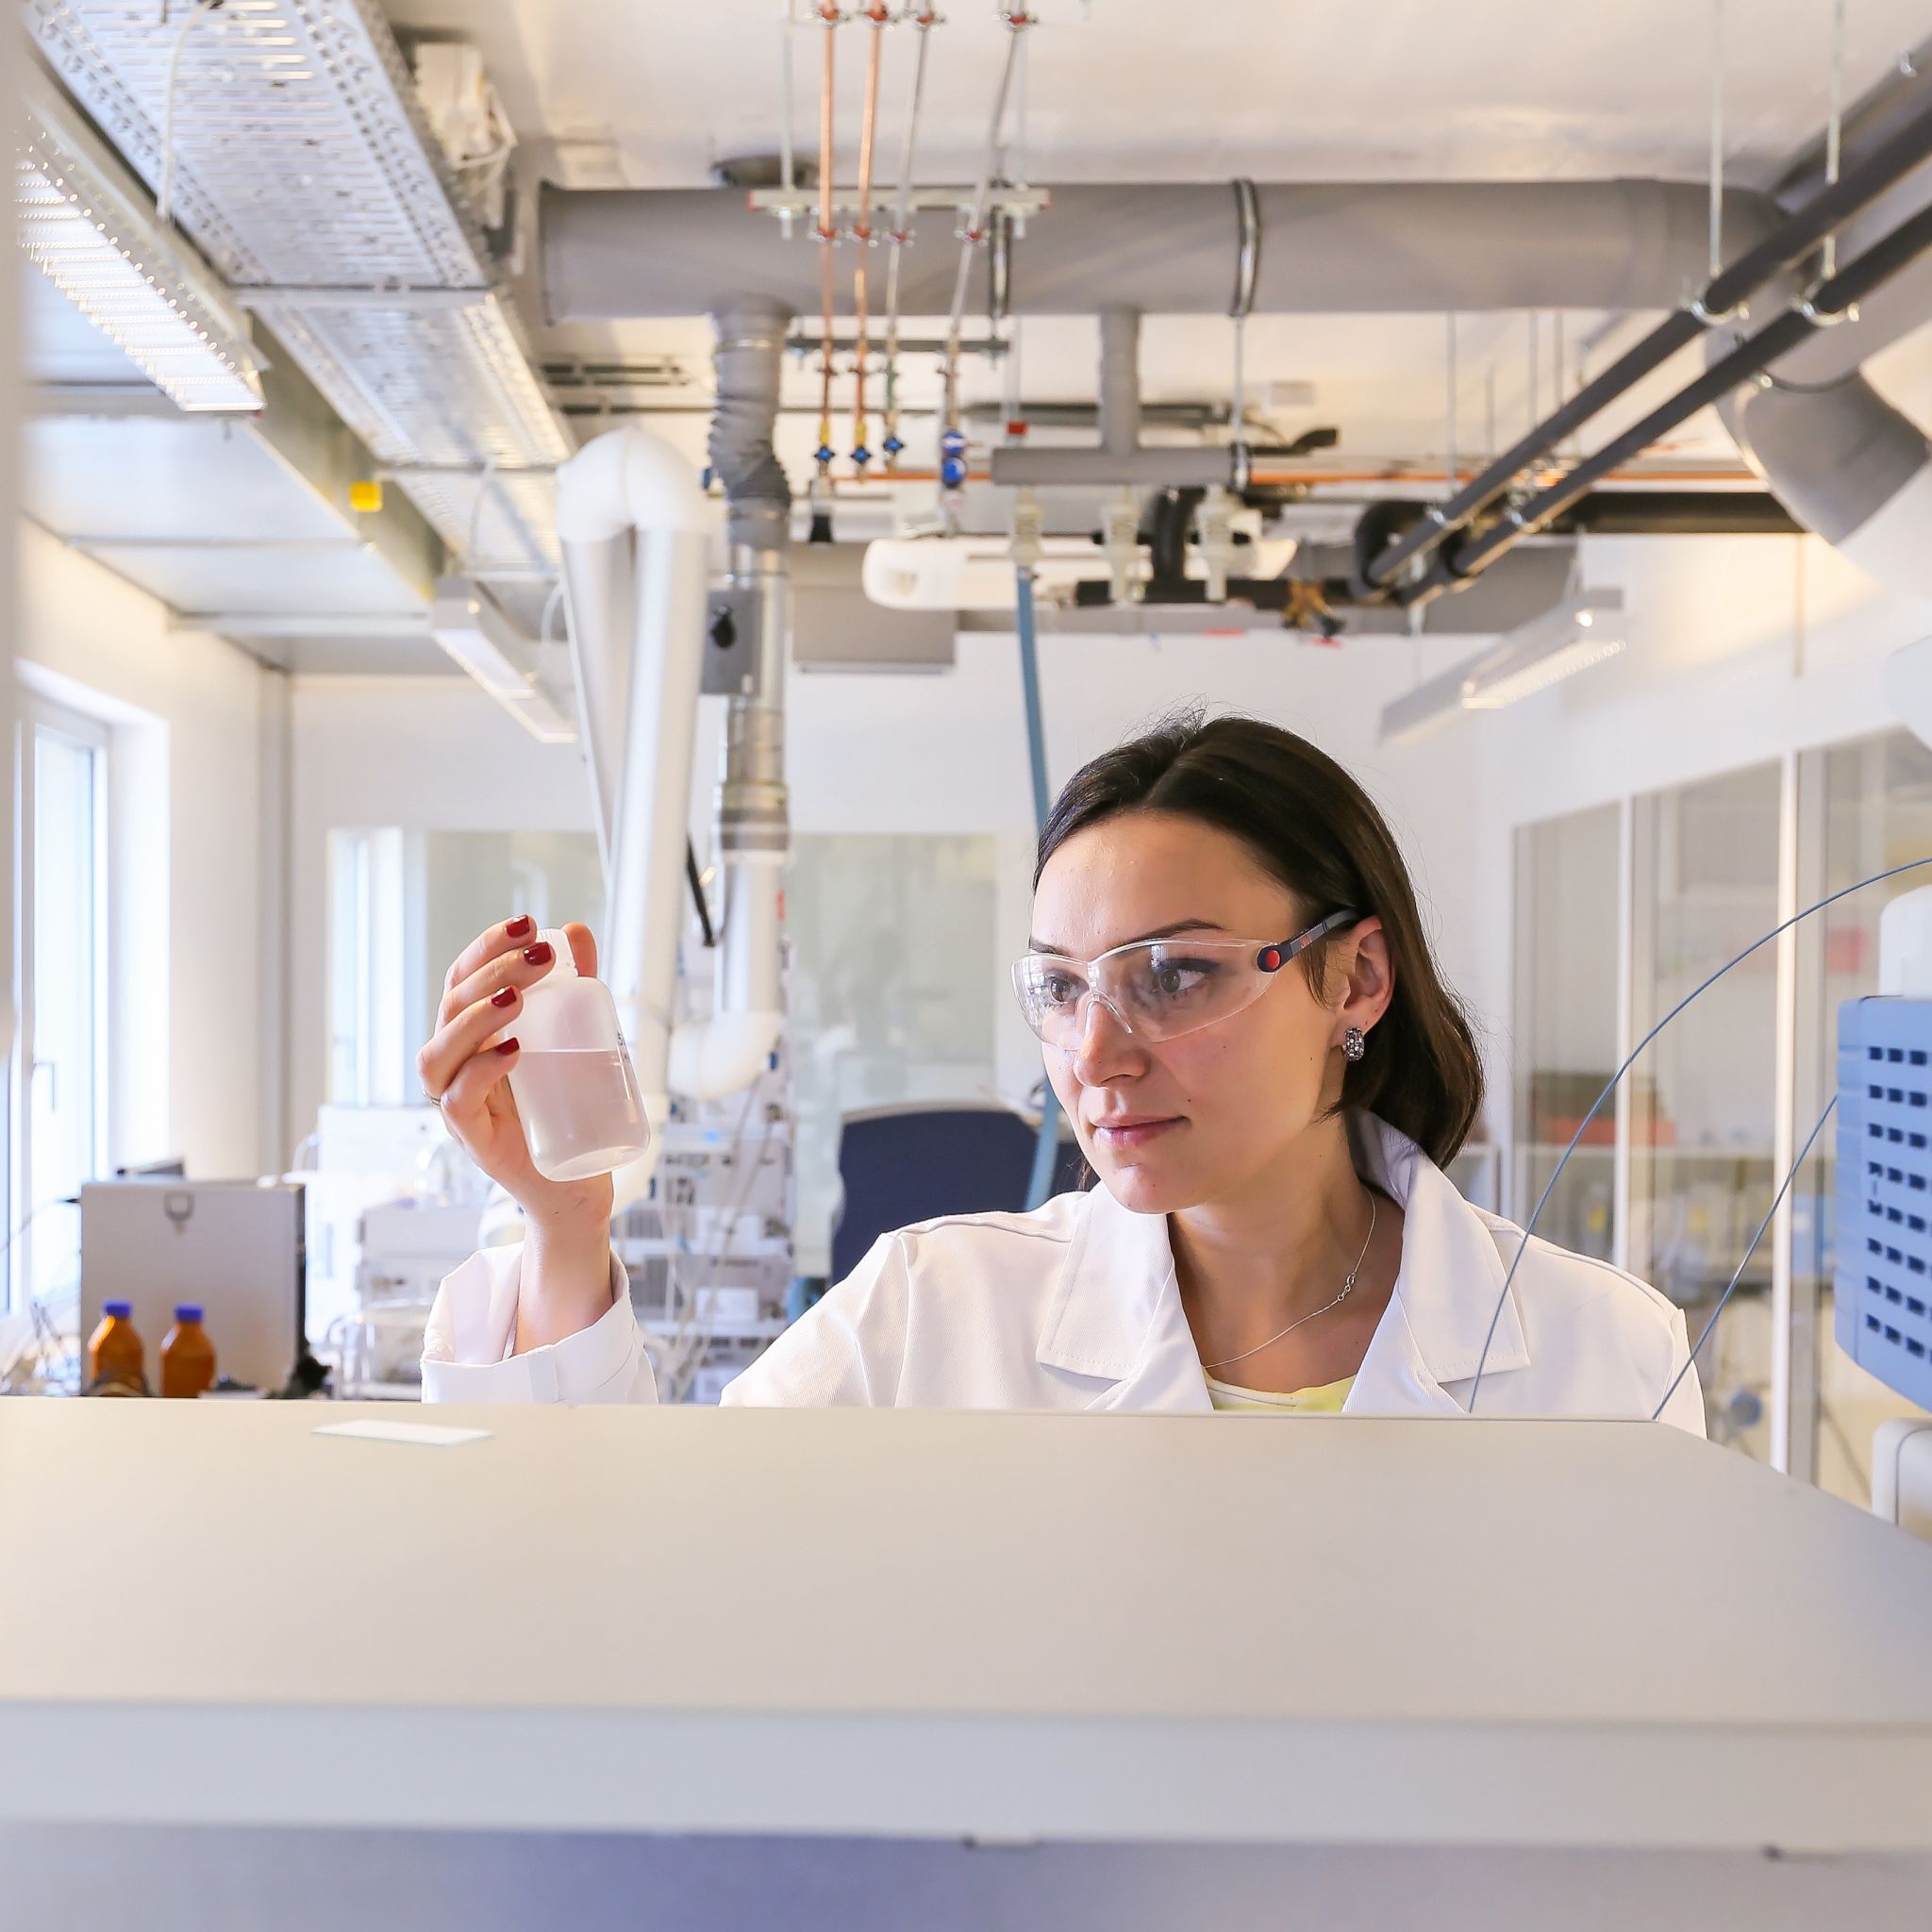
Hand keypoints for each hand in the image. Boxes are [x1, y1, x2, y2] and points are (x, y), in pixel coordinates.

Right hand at [417, 916, 613, 1234]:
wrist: (576, 1182)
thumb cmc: (566, 1106)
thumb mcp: (575, 1037)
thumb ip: (573, 987)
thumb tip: (575, 929)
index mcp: (473, 1033)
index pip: (464, 978)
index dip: (487, 947)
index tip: (527, 923)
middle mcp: (456, 1063)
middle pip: (452, 1006)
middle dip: (493, 972)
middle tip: (541, 957)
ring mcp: (458, 1102)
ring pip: (441, 1053)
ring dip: (476, 1019)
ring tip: (518, 997)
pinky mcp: (472, 1138)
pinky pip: (458, 1102)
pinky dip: (480, 1072)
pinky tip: (512, 1052)